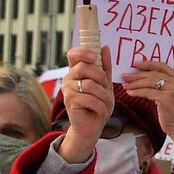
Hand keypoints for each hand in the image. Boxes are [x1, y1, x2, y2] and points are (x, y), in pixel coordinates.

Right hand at [57, 45, 114, 164]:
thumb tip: (105, 47)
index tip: (94, 56)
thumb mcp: (105, 84)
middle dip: (101, 78)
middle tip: (106, 89)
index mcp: (76, 71)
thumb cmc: (98, 104)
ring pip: (90, 85)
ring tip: (105, 104)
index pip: (73, 54)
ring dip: (104, 96)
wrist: (92, 126)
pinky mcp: (70, 101)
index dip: (82, 52)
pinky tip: (100, 112)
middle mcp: (69, 78)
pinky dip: (100, 106)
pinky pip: (90, 99)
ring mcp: (67, 89)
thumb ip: (105, 67)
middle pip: (85, 67)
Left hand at [122, 60, 173, 143]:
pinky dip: (137, 92)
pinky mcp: (165, 99)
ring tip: (125, 85)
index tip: (136, 64)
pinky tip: (130, 93)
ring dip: (135, 83)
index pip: (162, 66)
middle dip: (137, 75)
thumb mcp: (172, 96)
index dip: (149, 64)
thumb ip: (163, 86)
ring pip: (149, 82)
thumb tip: (144, 79)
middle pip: (153, 74)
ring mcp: (172, 91)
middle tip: (125, 76)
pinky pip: (148, 92)